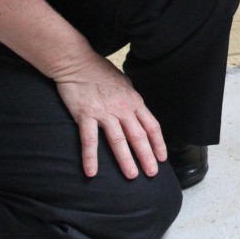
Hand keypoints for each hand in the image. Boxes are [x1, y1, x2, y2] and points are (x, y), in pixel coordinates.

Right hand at [55, 54, 167, 179]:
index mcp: (134, 101)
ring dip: (126, 159)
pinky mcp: (86, 115)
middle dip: (147, 156)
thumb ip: (131, 99)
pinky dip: (90, 157)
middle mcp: (123, 108)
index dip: (158, 143)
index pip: (152, 126)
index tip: (162, 158)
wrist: (78, 63)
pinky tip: (91, 172)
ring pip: (119, 140)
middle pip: (139, 136)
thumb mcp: (125, 83)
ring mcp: (105, 112)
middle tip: (152, 173)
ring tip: (132, 175)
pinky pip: (89, 140)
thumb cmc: (100, 71)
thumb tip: (137, 110)